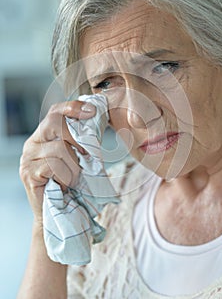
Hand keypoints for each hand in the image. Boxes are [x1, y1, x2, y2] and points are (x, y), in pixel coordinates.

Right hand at [19, 100, 95, 225]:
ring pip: (60, 148)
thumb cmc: (69, 185)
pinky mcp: (28, 173)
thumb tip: (95, 123)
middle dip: (76, 136)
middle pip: (54, 122)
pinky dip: (66, 176)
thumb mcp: (75, 158)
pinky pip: (55, 165)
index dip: (72, 107)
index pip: (55, 112)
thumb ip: (78, 141)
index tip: (92, 111)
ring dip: (73, 166)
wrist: (56, 214)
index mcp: (43, 137)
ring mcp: (27, 158)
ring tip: (71, 179)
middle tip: (86, 155)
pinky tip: (63, 185)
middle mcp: (32, 144)